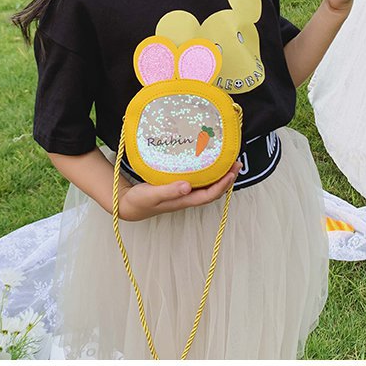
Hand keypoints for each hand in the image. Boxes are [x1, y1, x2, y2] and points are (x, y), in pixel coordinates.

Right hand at [117, 161, 242, 221]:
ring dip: (219, 174)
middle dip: (226, 178)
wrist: (129, 204)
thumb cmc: (141, 201)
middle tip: (236, 162)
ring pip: (207, 185)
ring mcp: (183, 192)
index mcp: (184, 200)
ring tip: (227, 161)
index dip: (222, 185)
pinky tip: (206, 161)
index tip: (231, 172)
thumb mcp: (152, 195)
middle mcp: (187, 196)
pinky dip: (206, 171)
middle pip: (213, 190)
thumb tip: (188, 186)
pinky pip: (197, 179)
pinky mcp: (178, 186)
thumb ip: (169, 191)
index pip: (209, 195)